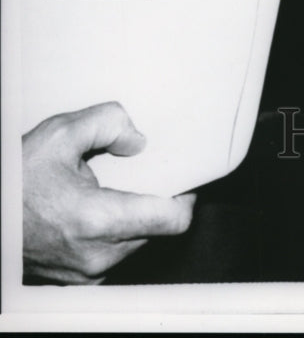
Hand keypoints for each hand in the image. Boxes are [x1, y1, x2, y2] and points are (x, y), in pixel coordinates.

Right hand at [23, 101, 195, 283]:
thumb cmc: (14, 181)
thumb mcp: (58, 134)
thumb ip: (108, 123)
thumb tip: (137, 140)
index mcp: (97, 221)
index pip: (172, 219)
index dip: (186, 196)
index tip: (185, 177)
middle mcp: (96, 256)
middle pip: (155, 228)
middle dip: (153, 199)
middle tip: (141, 173)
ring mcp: (85, 274)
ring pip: (135, 242)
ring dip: (131, 215)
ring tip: (108, 188)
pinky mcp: (75, 280)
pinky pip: (112, 254)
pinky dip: (112, 231)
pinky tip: (95, 206)